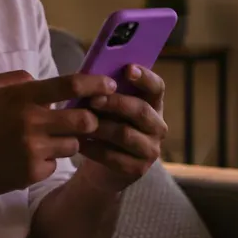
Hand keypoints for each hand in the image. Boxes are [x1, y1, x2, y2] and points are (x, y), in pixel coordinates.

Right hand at [0, 71, 116, 199]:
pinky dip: (49, 160)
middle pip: (84, 120)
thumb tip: (42, 78)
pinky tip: (30, 158)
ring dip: (69, 141)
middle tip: (84, 120)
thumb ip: (17, 79)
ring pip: (74, 145)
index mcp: (22, 97)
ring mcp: (33, 149)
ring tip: (49, 140)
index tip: (109, 86)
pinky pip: (56, 164)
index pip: (70, 85)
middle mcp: (31, 122)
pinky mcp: (32, 172)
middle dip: (90, 120)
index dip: (96, 85)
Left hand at [76, 64, 167, 193]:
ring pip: (125, 134)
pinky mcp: (138, 169)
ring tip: (80, 122)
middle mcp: (158, 126)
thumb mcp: (108, 107)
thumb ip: (106, 91)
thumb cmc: (105, 125)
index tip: (127, 69)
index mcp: (153, 104)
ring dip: (100, 127)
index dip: (145, 77)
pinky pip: (114, 157)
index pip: (157, 87)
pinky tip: (78, 143)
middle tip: (93, 99)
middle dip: (115, 103)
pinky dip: (93, 149)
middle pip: (140, 110)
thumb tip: (91, 74)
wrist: (103, 166)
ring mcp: (151, 149)